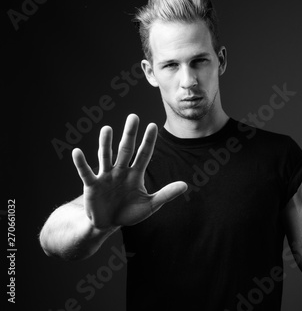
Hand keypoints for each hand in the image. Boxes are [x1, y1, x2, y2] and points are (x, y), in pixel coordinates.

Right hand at [72, 114, 186, 230]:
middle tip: (133, 116)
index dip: (148, 141)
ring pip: (106, 156)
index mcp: (135, 174)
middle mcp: (120, 171)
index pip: (144, 154)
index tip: (153, 125)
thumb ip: (166, 194)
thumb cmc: (129, 212)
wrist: (108, 224)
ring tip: (106, 128)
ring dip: (105, 143)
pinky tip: (77, 152)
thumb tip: (185, 185)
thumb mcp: (150, 205)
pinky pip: (85, 172)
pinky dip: (81, 163)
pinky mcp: (92, 185)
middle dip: (130, 134)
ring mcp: (106, 176)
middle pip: (126, 149)